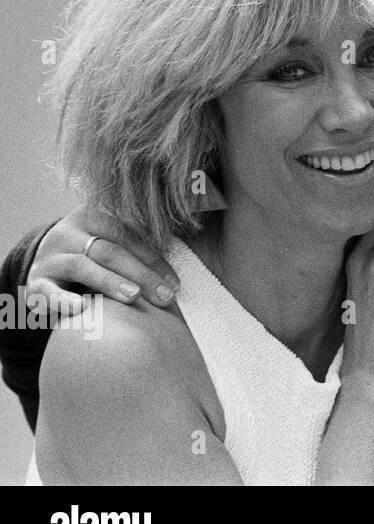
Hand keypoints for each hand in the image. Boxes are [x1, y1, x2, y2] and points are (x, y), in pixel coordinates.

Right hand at [29, 206, 179, 309]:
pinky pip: (47, 290)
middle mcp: (69, 232)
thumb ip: (142, 242)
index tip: (175, 282)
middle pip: (109, 250)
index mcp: (93, 215)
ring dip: (110, 282)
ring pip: (82, 265)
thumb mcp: (113, 242)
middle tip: (165, 296)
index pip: (127, 232)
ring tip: (134, 297)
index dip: (153, 256)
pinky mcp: (35, 282)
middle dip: (141, 273)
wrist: (47, 266)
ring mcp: (50, 256)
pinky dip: (62, 300)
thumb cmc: (96, 256)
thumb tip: (188, 251)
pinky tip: (81, 308)